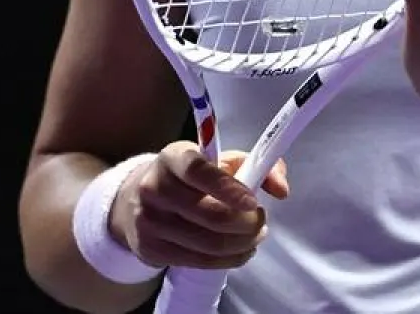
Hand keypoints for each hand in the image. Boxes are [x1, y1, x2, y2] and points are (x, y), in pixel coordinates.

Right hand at [108, 141, 289, 270]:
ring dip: (242, 243)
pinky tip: (240, 250)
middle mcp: (155, 188)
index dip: (229, 188)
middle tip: (261, 221)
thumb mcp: (219, 161)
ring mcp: (150, 221)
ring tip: (254, 235)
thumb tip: (281, 188)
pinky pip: (199, 261)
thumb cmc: (190, 177)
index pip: (199, 171)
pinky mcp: (150, 249)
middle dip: (247, 223)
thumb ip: (257, 165)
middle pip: (211, 215)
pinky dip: (228, 259)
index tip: (254, 200)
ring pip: (208, 243)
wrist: (138, 201)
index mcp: (173, 157)